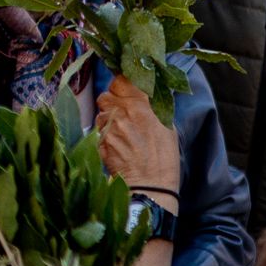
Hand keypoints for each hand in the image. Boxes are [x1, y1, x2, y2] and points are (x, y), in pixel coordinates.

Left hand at [95, 75, 180, 194]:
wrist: (151, 185)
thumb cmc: (164, 157)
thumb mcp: (167, 126)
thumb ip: (152, 106)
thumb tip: (144, 93)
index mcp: (142, 105)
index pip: (121, 80)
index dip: (122, 85)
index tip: (125, 90)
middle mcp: (122, 112)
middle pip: (106, 94)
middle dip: (112, 101)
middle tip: (123, 112)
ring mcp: (109, 127)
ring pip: (100, 113)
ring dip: (108, 119)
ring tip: (123, 133)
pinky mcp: (100, 141)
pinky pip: (98, 130)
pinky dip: (105, 135)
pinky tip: (118, 145)